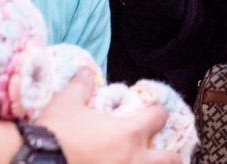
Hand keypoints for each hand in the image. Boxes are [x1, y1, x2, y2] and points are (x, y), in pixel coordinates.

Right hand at [37, 69, 179, 163]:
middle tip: (163, 151)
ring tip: (145, 163)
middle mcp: (134, 160)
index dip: (157, 112)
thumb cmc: (54, 134)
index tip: (153, 112)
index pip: (158, 117)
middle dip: (171, 154)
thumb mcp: (66, 103)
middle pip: (171, 159)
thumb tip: (85, 71)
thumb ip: (81, 85)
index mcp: (129, 133)